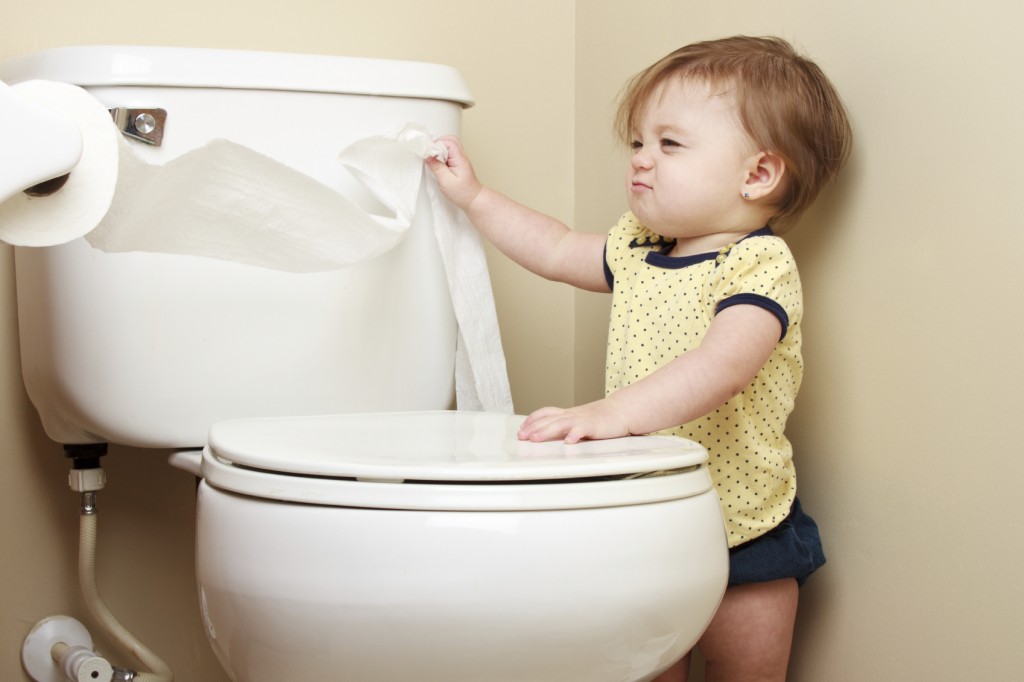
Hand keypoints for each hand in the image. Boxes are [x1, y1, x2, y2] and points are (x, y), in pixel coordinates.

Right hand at [424, 136, 483, 210]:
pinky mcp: (457, 163)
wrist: (473, 200)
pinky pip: (448, 154)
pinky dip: (441, 156)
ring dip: (439, 150)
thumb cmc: (463, 193)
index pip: (449, 142)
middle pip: (449, 140)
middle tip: (430, 154)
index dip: (437, 145)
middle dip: (437, 144)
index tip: (429, 153)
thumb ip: (436, 167)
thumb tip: (428, 156)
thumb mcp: (446, 181)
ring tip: (434, 160)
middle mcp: (461, 156)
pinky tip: (438, 164)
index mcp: (460, 159)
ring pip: (449, 146)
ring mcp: (460, 159)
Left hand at [517, 399, 632, 443]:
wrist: (622, 410)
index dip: (532, 419)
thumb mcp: (580, 419)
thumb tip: (548, 434)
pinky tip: (568, 442)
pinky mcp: (594, 425)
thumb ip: (566, 425)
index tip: (522, 428)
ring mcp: (582, 419)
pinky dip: (574, 435)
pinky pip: (582, 429)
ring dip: (546, 431)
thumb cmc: (601, 418)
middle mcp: (572, 415)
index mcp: (568, 414)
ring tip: (535, 438)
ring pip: (561, 424)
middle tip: (522, 436)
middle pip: (549, 419)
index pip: (546, 413)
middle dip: (533, 428)